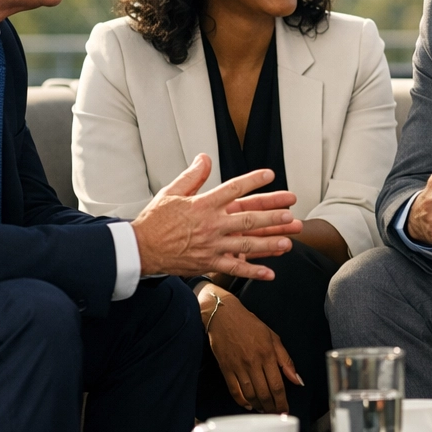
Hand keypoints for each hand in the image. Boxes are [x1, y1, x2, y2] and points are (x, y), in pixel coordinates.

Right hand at [130, 155, 302, 279]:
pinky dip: (253, 271)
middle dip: (272, 215)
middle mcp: (211, 225)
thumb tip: (205, 158)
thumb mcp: (171, 192)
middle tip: (290, 212)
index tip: (270, 175)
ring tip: (288, 241)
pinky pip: (234, 267)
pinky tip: (270, 273)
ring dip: (269, 243)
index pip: (233, 189)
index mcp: (203, 204)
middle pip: (248, 218)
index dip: (253, 181)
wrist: (140, 249)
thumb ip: (192, 176)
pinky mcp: (209, 263)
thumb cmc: (155, 220)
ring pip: (246, 243)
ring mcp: (212, 245)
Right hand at [200, 285, 301, 412]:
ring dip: (258, 406)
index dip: (282, 402)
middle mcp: (253, 363)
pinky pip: (234, 390)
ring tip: (265, 411)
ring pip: (250, 395)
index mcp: (268, 354)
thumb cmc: (250, 325)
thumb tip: (297, 380)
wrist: (224, 316)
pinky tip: (248, 405)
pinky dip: (241, 401)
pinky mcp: (226, 369)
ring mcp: (238, 367)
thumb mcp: (273, 337)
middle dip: (272, 408)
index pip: (277, 385)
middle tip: (276, 415)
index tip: (285, 410)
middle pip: (264, 393)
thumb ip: (286, 360)